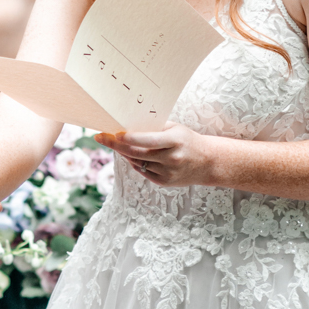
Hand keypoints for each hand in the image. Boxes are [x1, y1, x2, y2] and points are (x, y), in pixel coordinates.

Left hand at [97, 124, 215, 187]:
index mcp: (175, 141)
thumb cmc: (187, 140)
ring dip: (124, 153)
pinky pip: (143, 171)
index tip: (113, 133)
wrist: (207, 162)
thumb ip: (154, 128)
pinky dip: (135, 162)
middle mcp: (171, 158)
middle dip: (116, 145)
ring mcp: (168, 172)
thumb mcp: (175, 128)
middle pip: (137, 153)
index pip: (147, 140)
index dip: (128, 138)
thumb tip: (127, 126)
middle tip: (101, 138)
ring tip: (116, 144)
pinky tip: (132, 155)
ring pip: (137, 162)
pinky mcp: (164, 182)